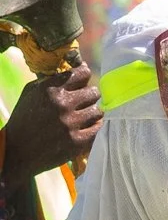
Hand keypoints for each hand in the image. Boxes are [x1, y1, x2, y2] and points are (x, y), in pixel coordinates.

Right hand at [2, 60, 97, 190]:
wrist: (17, 151)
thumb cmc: (25, 119)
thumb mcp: (31, 93)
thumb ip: (53, 80)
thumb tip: (78, 68)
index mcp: (49, 90)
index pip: (83, 73)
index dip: (84, 76)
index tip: (82, 81)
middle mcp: (61, 104)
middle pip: (94, 92)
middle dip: (88, 96)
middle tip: (81, 102)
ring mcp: (71, 123)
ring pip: (98, 111)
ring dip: (91, 113)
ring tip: (80, 117)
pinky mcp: (78, 141)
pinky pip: (98, 127)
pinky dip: (92, 127)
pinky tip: (82, 127)